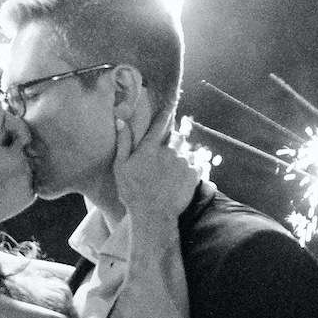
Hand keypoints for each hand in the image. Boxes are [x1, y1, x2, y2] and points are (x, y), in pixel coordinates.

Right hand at [111, 106, 199, 230]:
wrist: (153, 215)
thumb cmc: (132, 192)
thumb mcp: (121, 167)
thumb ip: (123, 143)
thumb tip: (120, 121)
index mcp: (150, 147)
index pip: (160, 123)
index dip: (166, 111)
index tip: (171, 101)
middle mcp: (169, 151)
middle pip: (177, 137)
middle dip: (174, 142)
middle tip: (168, 156)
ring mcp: (183, 162)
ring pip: (188, 151)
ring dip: (183, 156)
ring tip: (176, 171)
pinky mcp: (194, 174)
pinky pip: (197, 164)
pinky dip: (193, 168)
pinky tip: (184, 178)